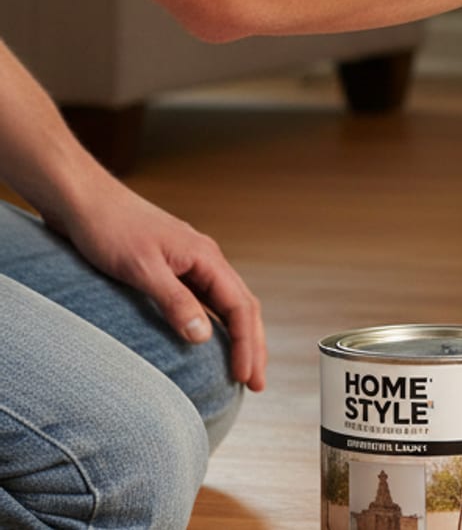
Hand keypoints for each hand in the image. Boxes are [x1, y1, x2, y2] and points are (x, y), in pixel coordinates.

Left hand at [58, 181, 266, 391]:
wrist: (82, 201)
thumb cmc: (109, 228)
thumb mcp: (142, 269)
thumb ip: (174, 301)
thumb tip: (204, 337)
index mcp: (206, 258)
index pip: (240, 308)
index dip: (246, 344)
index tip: (246, 377)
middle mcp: (204, 260)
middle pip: (242, 307)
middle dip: (253, 345)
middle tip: (256, 383)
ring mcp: (189, 264)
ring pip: (226, 304)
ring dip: (238, 336)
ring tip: (242, 367)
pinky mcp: (170, 268)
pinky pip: (204, 300)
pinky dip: (215, 324)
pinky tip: (209, 339)